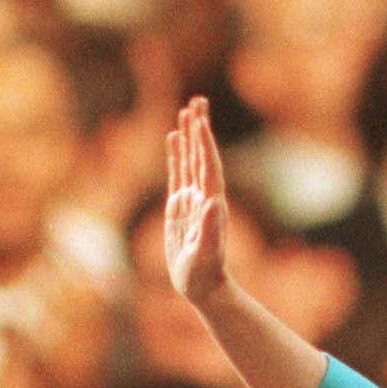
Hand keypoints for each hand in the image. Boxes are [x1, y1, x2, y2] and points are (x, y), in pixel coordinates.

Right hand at [164, 96, 230, 306]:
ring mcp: (192, 200)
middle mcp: (204, 197)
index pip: (208, 166)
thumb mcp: (206, 252)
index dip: (204, 142)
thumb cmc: (205, 273)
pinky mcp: (180, 208)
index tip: (199, 118)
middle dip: (199, 129)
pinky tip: (173, 140)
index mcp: (212, 204)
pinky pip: (178, 175)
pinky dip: (176, 155)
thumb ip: (210, 228)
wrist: (203, 287)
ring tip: (186, 110)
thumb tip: (214, 201)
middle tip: (198, 100)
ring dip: (189, 136)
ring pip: (190, 160)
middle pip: (201, 156)